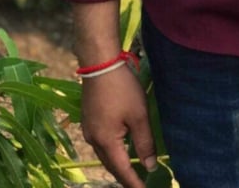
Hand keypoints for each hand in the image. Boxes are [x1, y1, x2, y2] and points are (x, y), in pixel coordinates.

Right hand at [80, 66, 156, 187]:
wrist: (100, 63)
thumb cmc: (122, 88)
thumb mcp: (138, 115)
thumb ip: (144, 142)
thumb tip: (150, 167)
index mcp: (106, 142)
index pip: (122, 170)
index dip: (134, 183)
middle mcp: (93, 140)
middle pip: (111, 165)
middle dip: (125, 176)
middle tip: (139, 183)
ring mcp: (88, 129)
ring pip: (104, 155)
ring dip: (117, 163)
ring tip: (132, 170)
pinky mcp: (88, 119)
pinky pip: (100, 143)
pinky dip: (111, 151)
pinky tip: (120, 147)